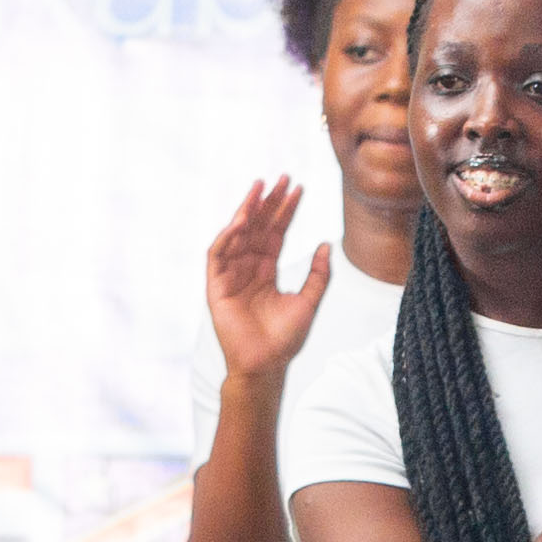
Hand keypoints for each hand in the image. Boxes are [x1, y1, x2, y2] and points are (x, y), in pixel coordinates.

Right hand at [204, 180, 335, 383]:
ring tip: (259, 188)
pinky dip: (227, 236)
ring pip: (237, 235)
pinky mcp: (216, 286)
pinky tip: (240, 220)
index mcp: (267, 271)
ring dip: (247, 211)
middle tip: (280, 178)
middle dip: (268, 202)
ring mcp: (231, 275)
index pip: (276, 233)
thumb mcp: (308, 301)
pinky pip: (217, 255)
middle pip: (257, 228)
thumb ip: (317, 275)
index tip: (297, 188)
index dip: (285, 211)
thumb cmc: (285, 339)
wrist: (266, 364)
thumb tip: (326, 245)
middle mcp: (248, 268)